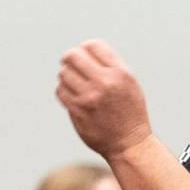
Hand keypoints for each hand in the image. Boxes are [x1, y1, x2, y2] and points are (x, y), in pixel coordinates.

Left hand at [54, 41, 152, 159]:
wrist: (128, 143)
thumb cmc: (129, 111)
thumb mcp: (129, 83)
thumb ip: (110, 66)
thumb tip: (82, 49)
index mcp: (120, 73)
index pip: (93, 45)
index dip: (85, 47)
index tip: (84, 55)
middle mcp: (105, 83)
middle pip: (73, 56)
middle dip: (69, 58)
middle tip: (69, 63)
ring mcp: (90, 97)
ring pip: (64, 73)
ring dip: (66, 75)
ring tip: (73, 81)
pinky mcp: (78, 111)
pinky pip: (61, 91)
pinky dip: (63, 90)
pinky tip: (72, 95)